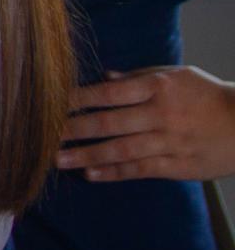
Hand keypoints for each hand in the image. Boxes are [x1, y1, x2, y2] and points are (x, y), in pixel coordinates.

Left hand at [58, 65, 234, 181]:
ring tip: (58, 160)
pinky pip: (140, 169)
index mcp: (159, 87)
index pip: (109, 93)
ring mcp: (169, 141)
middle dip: (74, 130)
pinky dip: (114, 172)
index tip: (51, 104)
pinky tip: (91, 173)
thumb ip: (138, 77)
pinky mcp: (178, 165)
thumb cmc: (207, 96)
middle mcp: (161, 114)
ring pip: (121, 149)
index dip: (78, 99)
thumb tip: (104, 78)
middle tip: (43, 136)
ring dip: (87, 154)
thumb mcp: (177, 76)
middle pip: (109, 122)